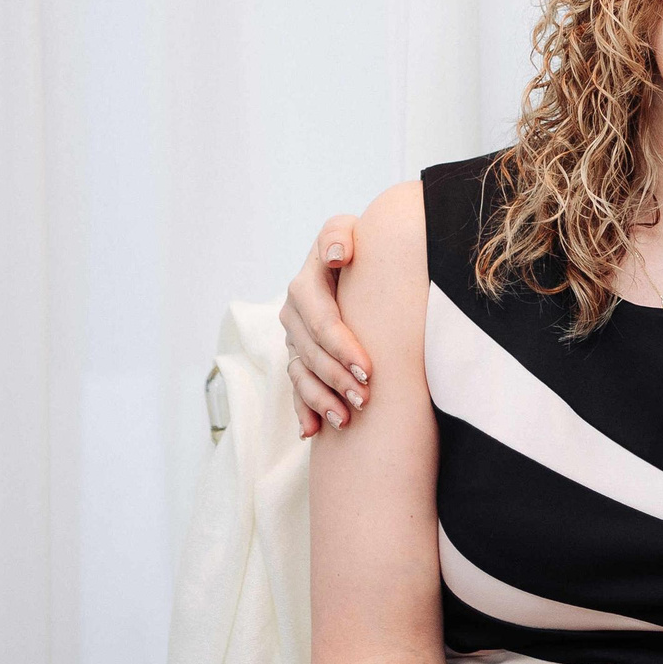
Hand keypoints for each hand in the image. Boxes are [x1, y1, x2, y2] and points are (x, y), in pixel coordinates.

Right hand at [284, 215, 368, 434]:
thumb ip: (339, 235)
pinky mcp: (298, 359)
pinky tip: (313, 432)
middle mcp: (294, 315)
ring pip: (303, 375)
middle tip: (366, 398)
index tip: (369, 369)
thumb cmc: (357, 248)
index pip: (322, 320)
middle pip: (312, 353)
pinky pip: (297, 390)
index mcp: (305, 286)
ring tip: (347, 420)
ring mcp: (294, 340)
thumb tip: (337, 256)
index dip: (342, 346)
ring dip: (323, 399)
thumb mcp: (346, 231)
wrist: (353, 266)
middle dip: (338, 378)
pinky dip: (305, 411)